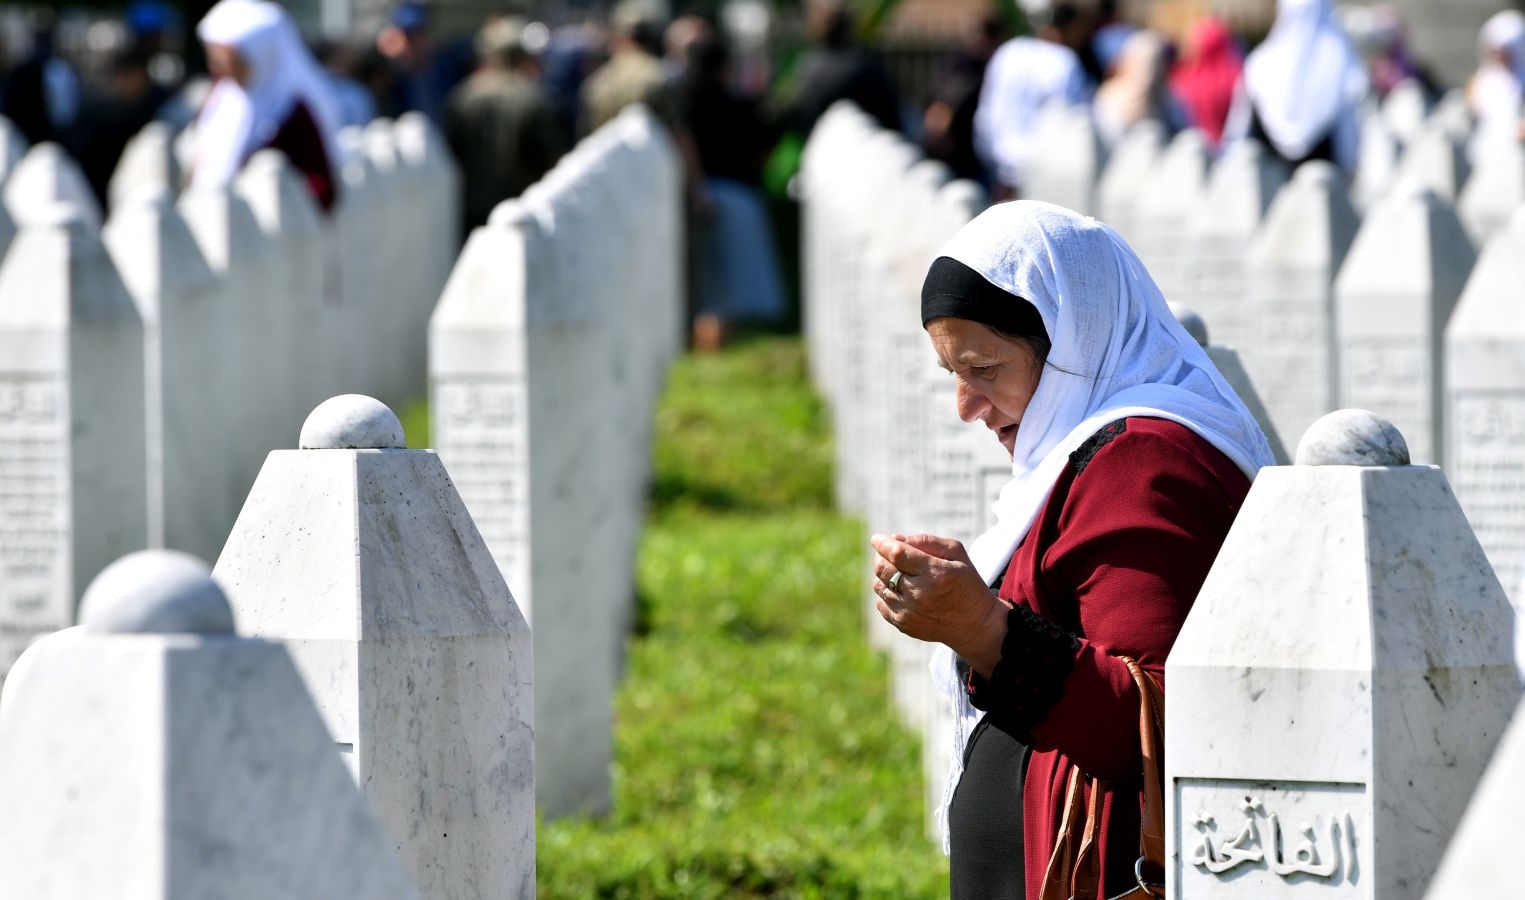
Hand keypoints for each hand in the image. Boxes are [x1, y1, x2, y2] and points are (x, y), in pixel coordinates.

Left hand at [870, 533, 1007, 672]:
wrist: (974, 624)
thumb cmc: (966, 582)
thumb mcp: (956, 554)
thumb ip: (926, 541)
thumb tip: (895, 538)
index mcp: (936, 574)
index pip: (897, 554)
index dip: (883, 543)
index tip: (877, 538)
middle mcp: (920, 594)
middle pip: (883, 569)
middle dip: (881, 556)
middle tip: (888, 552)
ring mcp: (909, 612)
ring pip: (878, 585)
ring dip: (883, 574)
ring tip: (899, 571)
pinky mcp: (903, 625)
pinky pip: (881, 602)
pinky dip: (886, 591)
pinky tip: (901, 589)